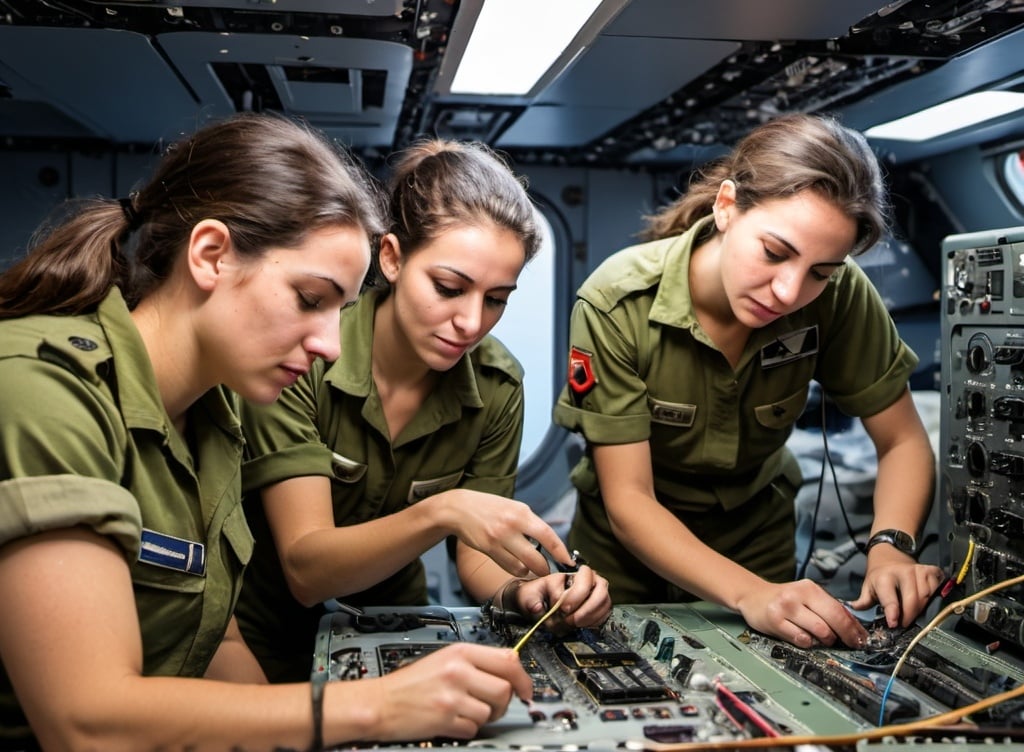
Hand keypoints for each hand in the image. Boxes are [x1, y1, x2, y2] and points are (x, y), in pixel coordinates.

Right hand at [361, 642, 530, 741]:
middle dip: (503, 703)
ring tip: (465, 711)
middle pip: (505, 689)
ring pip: (491, 712)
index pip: (508, 660)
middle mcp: (458, 671)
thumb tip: (510, 670)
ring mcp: (452, 695)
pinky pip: (474, 728)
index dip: (523, 678)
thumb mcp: (444, 659)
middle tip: (491, 705)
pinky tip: (452, 720)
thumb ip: (476, 662)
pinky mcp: (445, 718)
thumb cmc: (411, 682)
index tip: (526, 690)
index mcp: (460, 652)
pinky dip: (467, 729)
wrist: (380, 702)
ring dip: (483, 717)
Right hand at [445, 490, 571, 578]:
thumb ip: (530, 523)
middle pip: (536, 557)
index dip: (560, 551)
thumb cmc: (490, 507)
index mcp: (522, 512)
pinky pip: (509, 567)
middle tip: (548, 570)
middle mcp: (511, 526)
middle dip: (545, 568)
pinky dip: (516, 569)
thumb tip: (549, 541)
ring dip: (529, 570)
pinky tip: (516, 564)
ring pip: (522, 567)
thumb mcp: (513, 507)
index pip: (547, 535)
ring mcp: (498, 539)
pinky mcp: (488, 549)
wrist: (459, 508)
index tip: (568, 561)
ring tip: (529, 565)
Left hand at [513, 566, 610, 628]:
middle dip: (587, 607)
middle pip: (600, 588)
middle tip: (572, 619)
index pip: (583, 578)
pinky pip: (605, 613)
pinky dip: (595, 621)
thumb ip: (531, 600)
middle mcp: (588, 580)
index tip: (563, 608)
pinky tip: (582, 625)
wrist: (539, 605)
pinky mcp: (599, 606)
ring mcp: (596, 592)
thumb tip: (538, 607)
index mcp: (570, 573)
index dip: (575, 595)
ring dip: (591, 615)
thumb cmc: (536, 597)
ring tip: (576, 623)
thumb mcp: (528, 596)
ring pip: (605, 601)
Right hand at [735, 578, 868, 648]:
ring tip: (822, 639)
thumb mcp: (807, 597)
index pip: (838, 610)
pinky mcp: (774, 621)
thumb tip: (854, 628)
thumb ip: (828, 609)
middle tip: (849, 644)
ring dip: (825, 640)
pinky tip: (804, 638)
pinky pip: (800, 639)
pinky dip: (807, 643)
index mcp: (810, 588)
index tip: (862, 639)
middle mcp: (798, 595)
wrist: (754, 596)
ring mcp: (785, 608)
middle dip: (845, 636)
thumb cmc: (786, 600)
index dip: (853, 628)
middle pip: (832, 621)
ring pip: (819, 631)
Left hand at [847, 547, 944, 627]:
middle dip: (909, 616)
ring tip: (913, 613)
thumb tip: (853, 610)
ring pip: (926, 596)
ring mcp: (919, 570)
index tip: (894, 624)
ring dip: (922, 609)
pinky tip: (926, 602)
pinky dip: (933, 598)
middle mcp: (903, 572)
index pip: (890, 598)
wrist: (890, 554)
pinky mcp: (931, 570)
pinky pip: (937, 589)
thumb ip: (863, 601)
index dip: (893, 613)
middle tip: (904, 624)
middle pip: (913, 600)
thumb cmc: (880, 575)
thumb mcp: (868, 587)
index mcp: (884, 577)